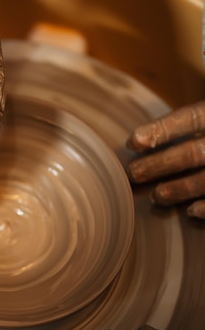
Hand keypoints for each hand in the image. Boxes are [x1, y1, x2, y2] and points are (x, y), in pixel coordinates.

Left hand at [126, 101, 204, 218]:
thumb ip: (195, 124)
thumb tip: (144, 141)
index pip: (189, 118)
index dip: (161, 130)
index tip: (133, 142)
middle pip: (194, 152)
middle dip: (161, 164)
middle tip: (134, 174)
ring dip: (181, 189)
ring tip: (157, 196)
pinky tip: (193, 212)